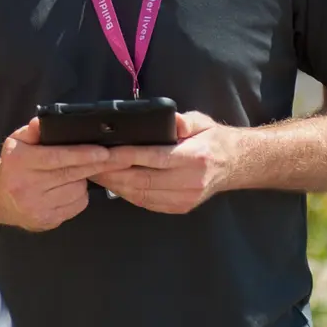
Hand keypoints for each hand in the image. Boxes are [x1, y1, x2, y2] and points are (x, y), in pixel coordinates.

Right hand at [0, 120, 127, 231]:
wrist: (0, 199)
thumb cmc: (15, 166)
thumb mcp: (17, 142)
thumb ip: (32, 130)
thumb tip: (42, 121)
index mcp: (20, 161)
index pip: (56, 157)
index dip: (81, 154)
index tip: (103, 151)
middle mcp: (26, 186)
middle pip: (71, 174)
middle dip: (96, 165)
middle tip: (118, 157)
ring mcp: (37, 206)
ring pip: (77, 190)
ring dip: (83, 180)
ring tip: (74, 174)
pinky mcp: (47, 220)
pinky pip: (76, 206)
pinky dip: (79, 195)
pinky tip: (70, 189)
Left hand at [91, 111, 236, 213]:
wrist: (235, 164)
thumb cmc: (213, 139)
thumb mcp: (201, 122)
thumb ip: (182, 121)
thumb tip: (165, 118)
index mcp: (195, 158)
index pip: (154, 158)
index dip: (126, 156)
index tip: (104, 152)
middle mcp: (190, 182)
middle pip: (143, 180)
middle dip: (113, 173)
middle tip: (91, 164)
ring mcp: (185, 198)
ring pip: (142, 194)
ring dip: (115, 185)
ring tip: (96, 173)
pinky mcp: (180, 207)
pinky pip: (147, 202)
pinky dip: (127, 193)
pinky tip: (114, 184)